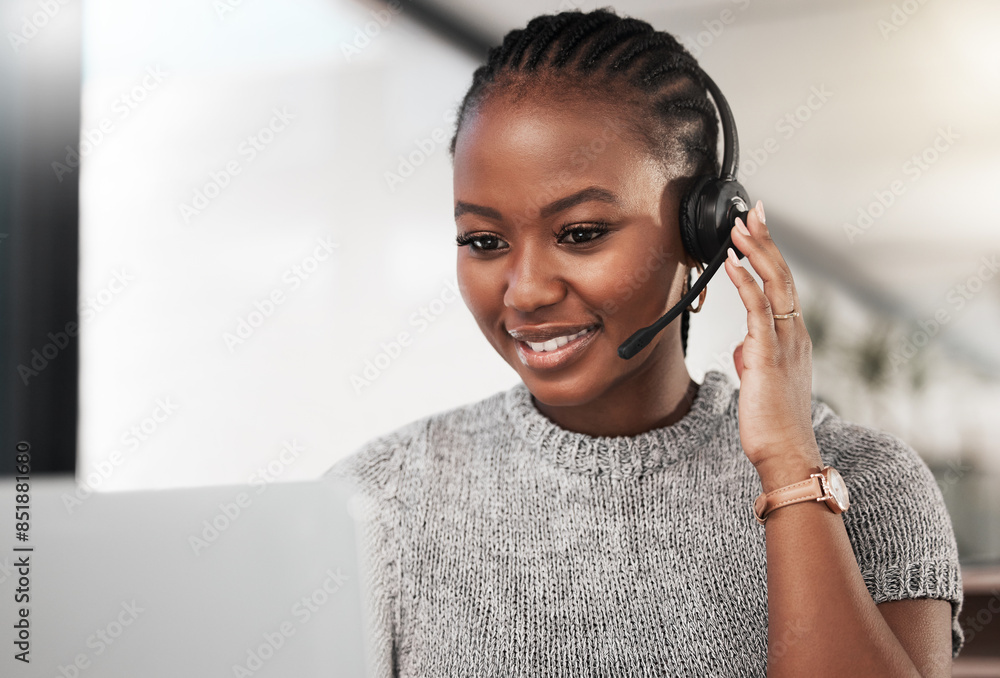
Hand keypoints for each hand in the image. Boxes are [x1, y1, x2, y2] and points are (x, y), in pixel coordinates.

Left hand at [724, 200, 820, 473]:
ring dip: (756, 251)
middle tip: (753, 210)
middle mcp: (794, 334)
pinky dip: (745, 281)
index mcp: (794, 338)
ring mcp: (785, 343)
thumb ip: (754, 357)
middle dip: (766, 240)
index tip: (757, 229)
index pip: (783, 285)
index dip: (771, 255)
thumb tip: (742, 345)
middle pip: (783, 275)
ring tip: (740, 226)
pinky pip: (757, 309)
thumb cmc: (772, 422)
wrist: (786, 453)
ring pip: (774, 284)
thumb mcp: (761, 381)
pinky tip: (732, 261)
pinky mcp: (768, 355)